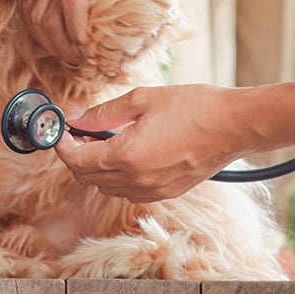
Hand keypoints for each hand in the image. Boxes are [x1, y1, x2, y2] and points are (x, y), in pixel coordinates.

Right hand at [21, 0, 166, 66]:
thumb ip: (139, 25)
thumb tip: (119, 66)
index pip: (73, 0)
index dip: (75, 32)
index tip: (87, 51)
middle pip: (49, 13)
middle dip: (62, 46)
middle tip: (79, 61)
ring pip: (34, 14)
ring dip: (48, 42)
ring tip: (68, 56)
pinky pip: (29, 7)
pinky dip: (38, 30)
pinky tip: (55, 43)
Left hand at [54, 85, 253, 201]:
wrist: (233, 126)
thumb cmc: (194, 107)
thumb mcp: (143, 100)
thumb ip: (104, 113)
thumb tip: (77, 119)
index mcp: (126, 157)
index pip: (77, 159)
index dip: (63, 144)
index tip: (60, 130)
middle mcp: (135, 181)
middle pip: (88, 177)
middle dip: (77, 155)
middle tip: (79, 131)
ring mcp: (151, 191)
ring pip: (106, 186)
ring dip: (97, 166)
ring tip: (103, 139)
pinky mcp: (165, 193)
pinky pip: (128, 190)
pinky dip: (118, 174)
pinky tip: (127, 151)